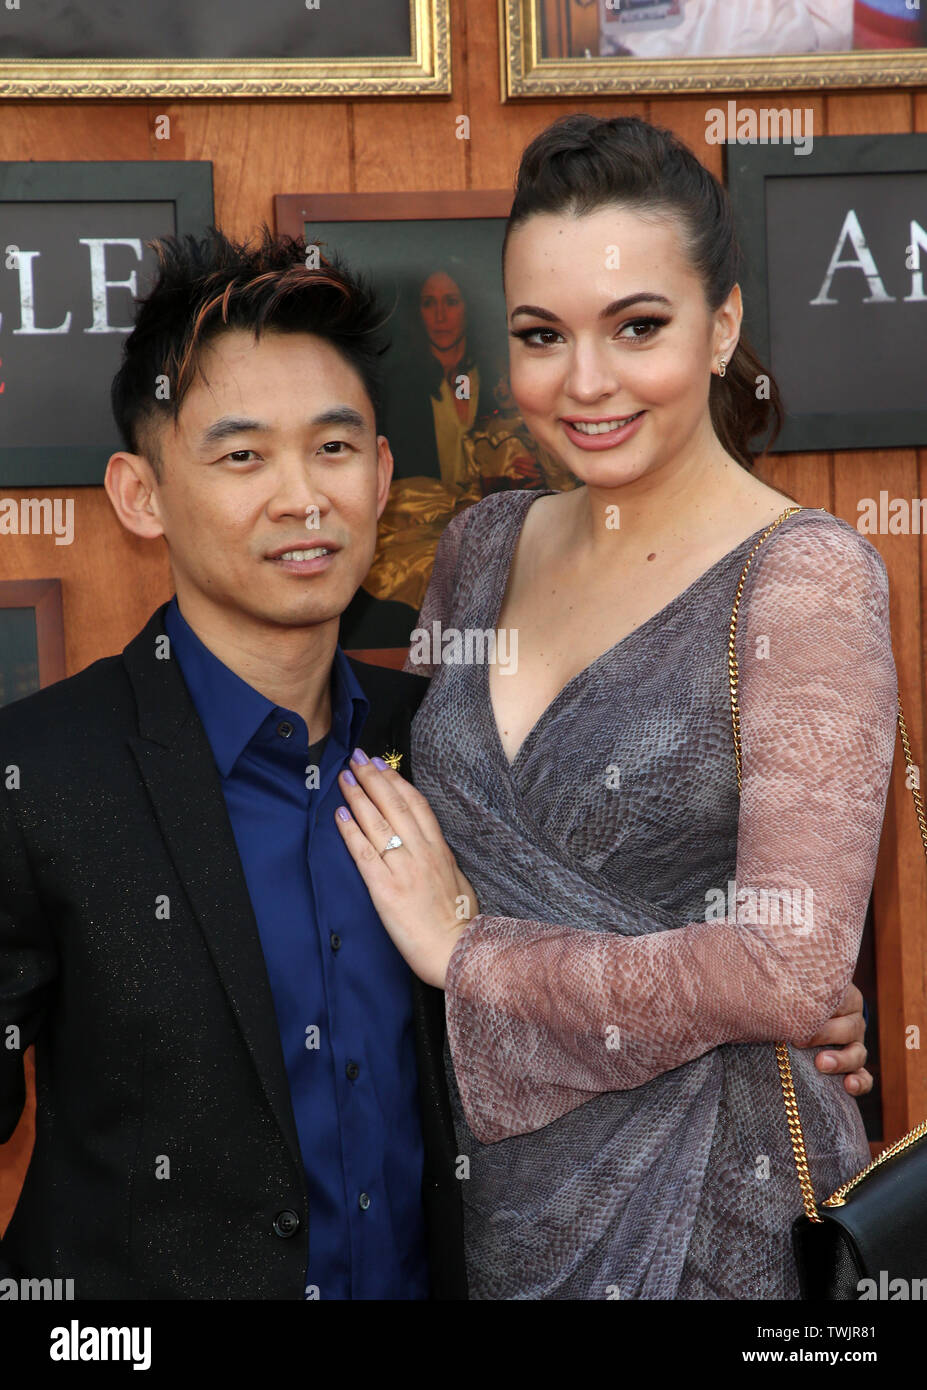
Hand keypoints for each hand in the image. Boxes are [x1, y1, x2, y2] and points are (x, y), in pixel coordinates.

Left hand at [334, 749, 478, 987]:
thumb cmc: (460, 922)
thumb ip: (442, 859)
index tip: (382, 764)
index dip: (397, 781)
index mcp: (440, 850)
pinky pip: (364, 854)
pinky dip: (350, 832)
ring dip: (358, 797)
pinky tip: (339, 815)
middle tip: (357, 758)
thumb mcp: (459, 881)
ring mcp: (404, 869)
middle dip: (374, 778)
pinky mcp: (386, 889)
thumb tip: (429, 843)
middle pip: (395, 806)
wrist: (457, 952)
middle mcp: (422, 853)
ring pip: (378, 824)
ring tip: (344, 778)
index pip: (417, 805)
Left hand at [799, 981, 871, 1095]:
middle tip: (799, 1042)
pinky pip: (865, 1078)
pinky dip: (859, 1082)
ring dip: (841, 1060)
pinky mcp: (855, 1068)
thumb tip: (764, 985)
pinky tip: (848, 1086)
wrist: (796, 1022)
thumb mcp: (793, 996)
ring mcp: (855, 1045)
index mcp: (840, 997)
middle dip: (825, 1035)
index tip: (797, 1017)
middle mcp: (851, 1021)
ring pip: (858, 1053)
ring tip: (821, 1064)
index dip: (820, 1008)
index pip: (839, 1000)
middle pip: (849, 1028)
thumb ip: (789, 997)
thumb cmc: (792, 1003)